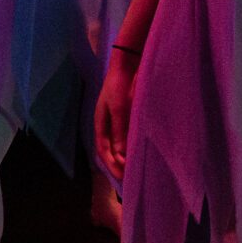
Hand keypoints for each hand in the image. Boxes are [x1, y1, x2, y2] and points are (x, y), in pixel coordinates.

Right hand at [94, 57, 136, 181]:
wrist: (128, 64)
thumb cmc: (119, 85)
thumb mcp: (119, 109)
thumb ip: (119, 131)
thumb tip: (120, 154)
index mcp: (100, 124)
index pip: (103, 151)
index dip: (111, 165)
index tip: (122, 176)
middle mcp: (107, 125)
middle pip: (110, 151)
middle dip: (117, 165)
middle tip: (130, 177)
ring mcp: (117, 120)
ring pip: (119, 145)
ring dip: (125, 157)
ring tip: (135, 169)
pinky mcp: (127, 116)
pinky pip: (127, 136)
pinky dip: (131, 146)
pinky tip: (141, 151)